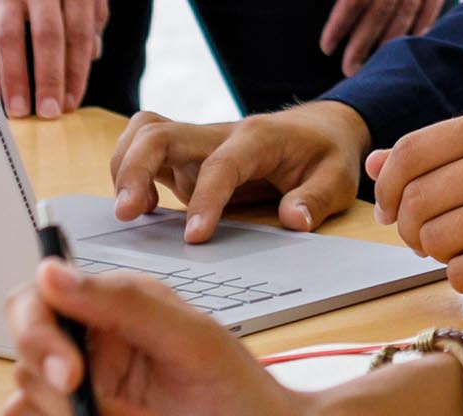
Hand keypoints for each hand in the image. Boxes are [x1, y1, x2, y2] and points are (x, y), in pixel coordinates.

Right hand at [0, 0, 108, 119]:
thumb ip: (90, 16)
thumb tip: (90, 55)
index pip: (78, 34)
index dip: (76, 72)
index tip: (70, 103)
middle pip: (46, 36)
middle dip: (47, 78)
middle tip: (47, 113)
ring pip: (7, 36)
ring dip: (11, 77)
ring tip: (17, 109)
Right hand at [0, 260, 333, 415]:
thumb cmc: (249, 401)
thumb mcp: (196, 343)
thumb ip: (123, 304)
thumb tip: (51, 273)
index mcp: (112, 313)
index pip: (33, 307)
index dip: (37, 340)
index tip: (74, 378)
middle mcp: (90, 356)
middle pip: (26, 373)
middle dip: (87, 413)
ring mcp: (85, 407)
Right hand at [110, 104, 371, 242]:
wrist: (317, 129)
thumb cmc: (325, 155)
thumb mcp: (337, 180)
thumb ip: (315, 200)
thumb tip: (294, 221)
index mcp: (257, 138)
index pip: (221, 165)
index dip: (205, 200)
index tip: (194, 238)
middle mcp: (219, 133)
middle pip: (161, 133)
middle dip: (136, 170)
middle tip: (126, 214)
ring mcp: (199, 142)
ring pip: (145, 133)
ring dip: (125, 166)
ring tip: (127, 211)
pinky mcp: (188, 155)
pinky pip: (146, 148)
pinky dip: (130, 171)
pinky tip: (138, 207)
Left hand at [320, 0, 445, 76]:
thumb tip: (326, 8)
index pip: (352, 2)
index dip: (338, 26)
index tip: (327, 48)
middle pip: (376, 16)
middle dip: (361, 46)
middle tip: (349, 70)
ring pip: (403, 20)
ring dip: (387, 46)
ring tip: (375, 67)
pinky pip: (429, 14)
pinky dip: (419, 32)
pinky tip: (408, 50)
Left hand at [368, 109, 462, 295]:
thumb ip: (438, 154)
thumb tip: (375, 165)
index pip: (412, 152)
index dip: (388, 187)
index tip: (391, 209)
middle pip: (417, 200)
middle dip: (409, 228)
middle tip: (423, 239)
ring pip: (434, 240)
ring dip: (436, 254)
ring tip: (460, 250)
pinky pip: (459, 274)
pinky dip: (462, 276)